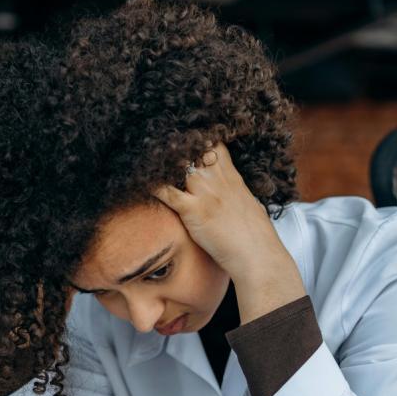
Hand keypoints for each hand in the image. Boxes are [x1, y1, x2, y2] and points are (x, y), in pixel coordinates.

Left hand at [154, 142, 305, 322]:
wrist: (257, 255)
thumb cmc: (255, 236)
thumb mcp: (249, 204)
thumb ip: (236, 193)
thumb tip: (233, 193)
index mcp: (231, 177)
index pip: (213, 145)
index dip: (198, 140)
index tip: (184, 141)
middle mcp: (217, 179)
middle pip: (193, 148)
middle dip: (176, 147)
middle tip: (157, 145)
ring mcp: (204, 193)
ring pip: (177, 165)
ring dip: (160, 164)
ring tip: (145, 159)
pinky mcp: (193, 210)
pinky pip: (167, 192)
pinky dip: (152, 187)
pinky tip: (140, 183)